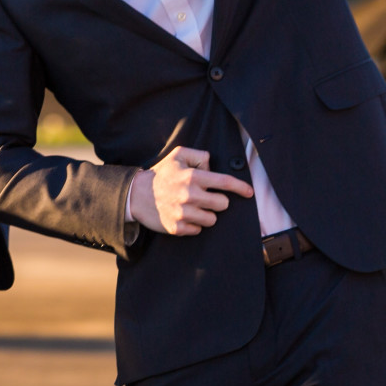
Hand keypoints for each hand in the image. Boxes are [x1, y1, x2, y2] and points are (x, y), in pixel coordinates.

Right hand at [129, 147, 253, 236]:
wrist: (136, 195)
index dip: (240, 187)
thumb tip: (213, 167)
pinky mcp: (177, 228)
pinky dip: (194, 225)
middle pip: (223, 204)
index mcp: (192, 177)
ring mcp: (183, 213)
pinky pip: (198, 230)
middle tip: (205, 198)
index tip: (249, 192)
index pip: (224, 182)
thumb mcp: (178, 155)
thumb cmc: (161, 174)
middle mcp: (189, 195)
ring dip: (206, 214)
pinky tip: (184, 217)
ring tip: (193, 207)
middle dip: (218, 202)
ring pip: (212, 220)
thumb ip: (200, 155)